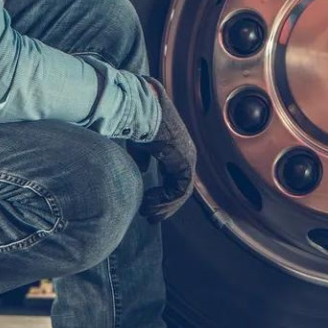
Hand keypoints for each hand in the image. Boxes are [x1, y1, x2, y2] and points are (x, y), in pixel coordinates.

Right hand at [132, 78, 196, 221]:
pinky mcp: (184, 163)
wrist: (141, 109)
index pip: (176, 179)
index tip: (148, 205)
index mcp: (178, 150)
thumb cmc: (139, 121)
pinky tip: (149, 202)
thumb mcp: (141, 143)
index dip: (163, 196)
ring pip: (181, 193)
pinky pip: (180, 191)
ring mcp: (188, 159)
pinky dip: (165, 201)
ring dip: (164, 206)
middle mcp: (187, 155)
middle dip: (165, 206)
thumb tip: (145, 169)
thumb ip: (144, 157)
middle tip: (150, 217)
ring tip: (148, 213)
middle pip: (180, 189)